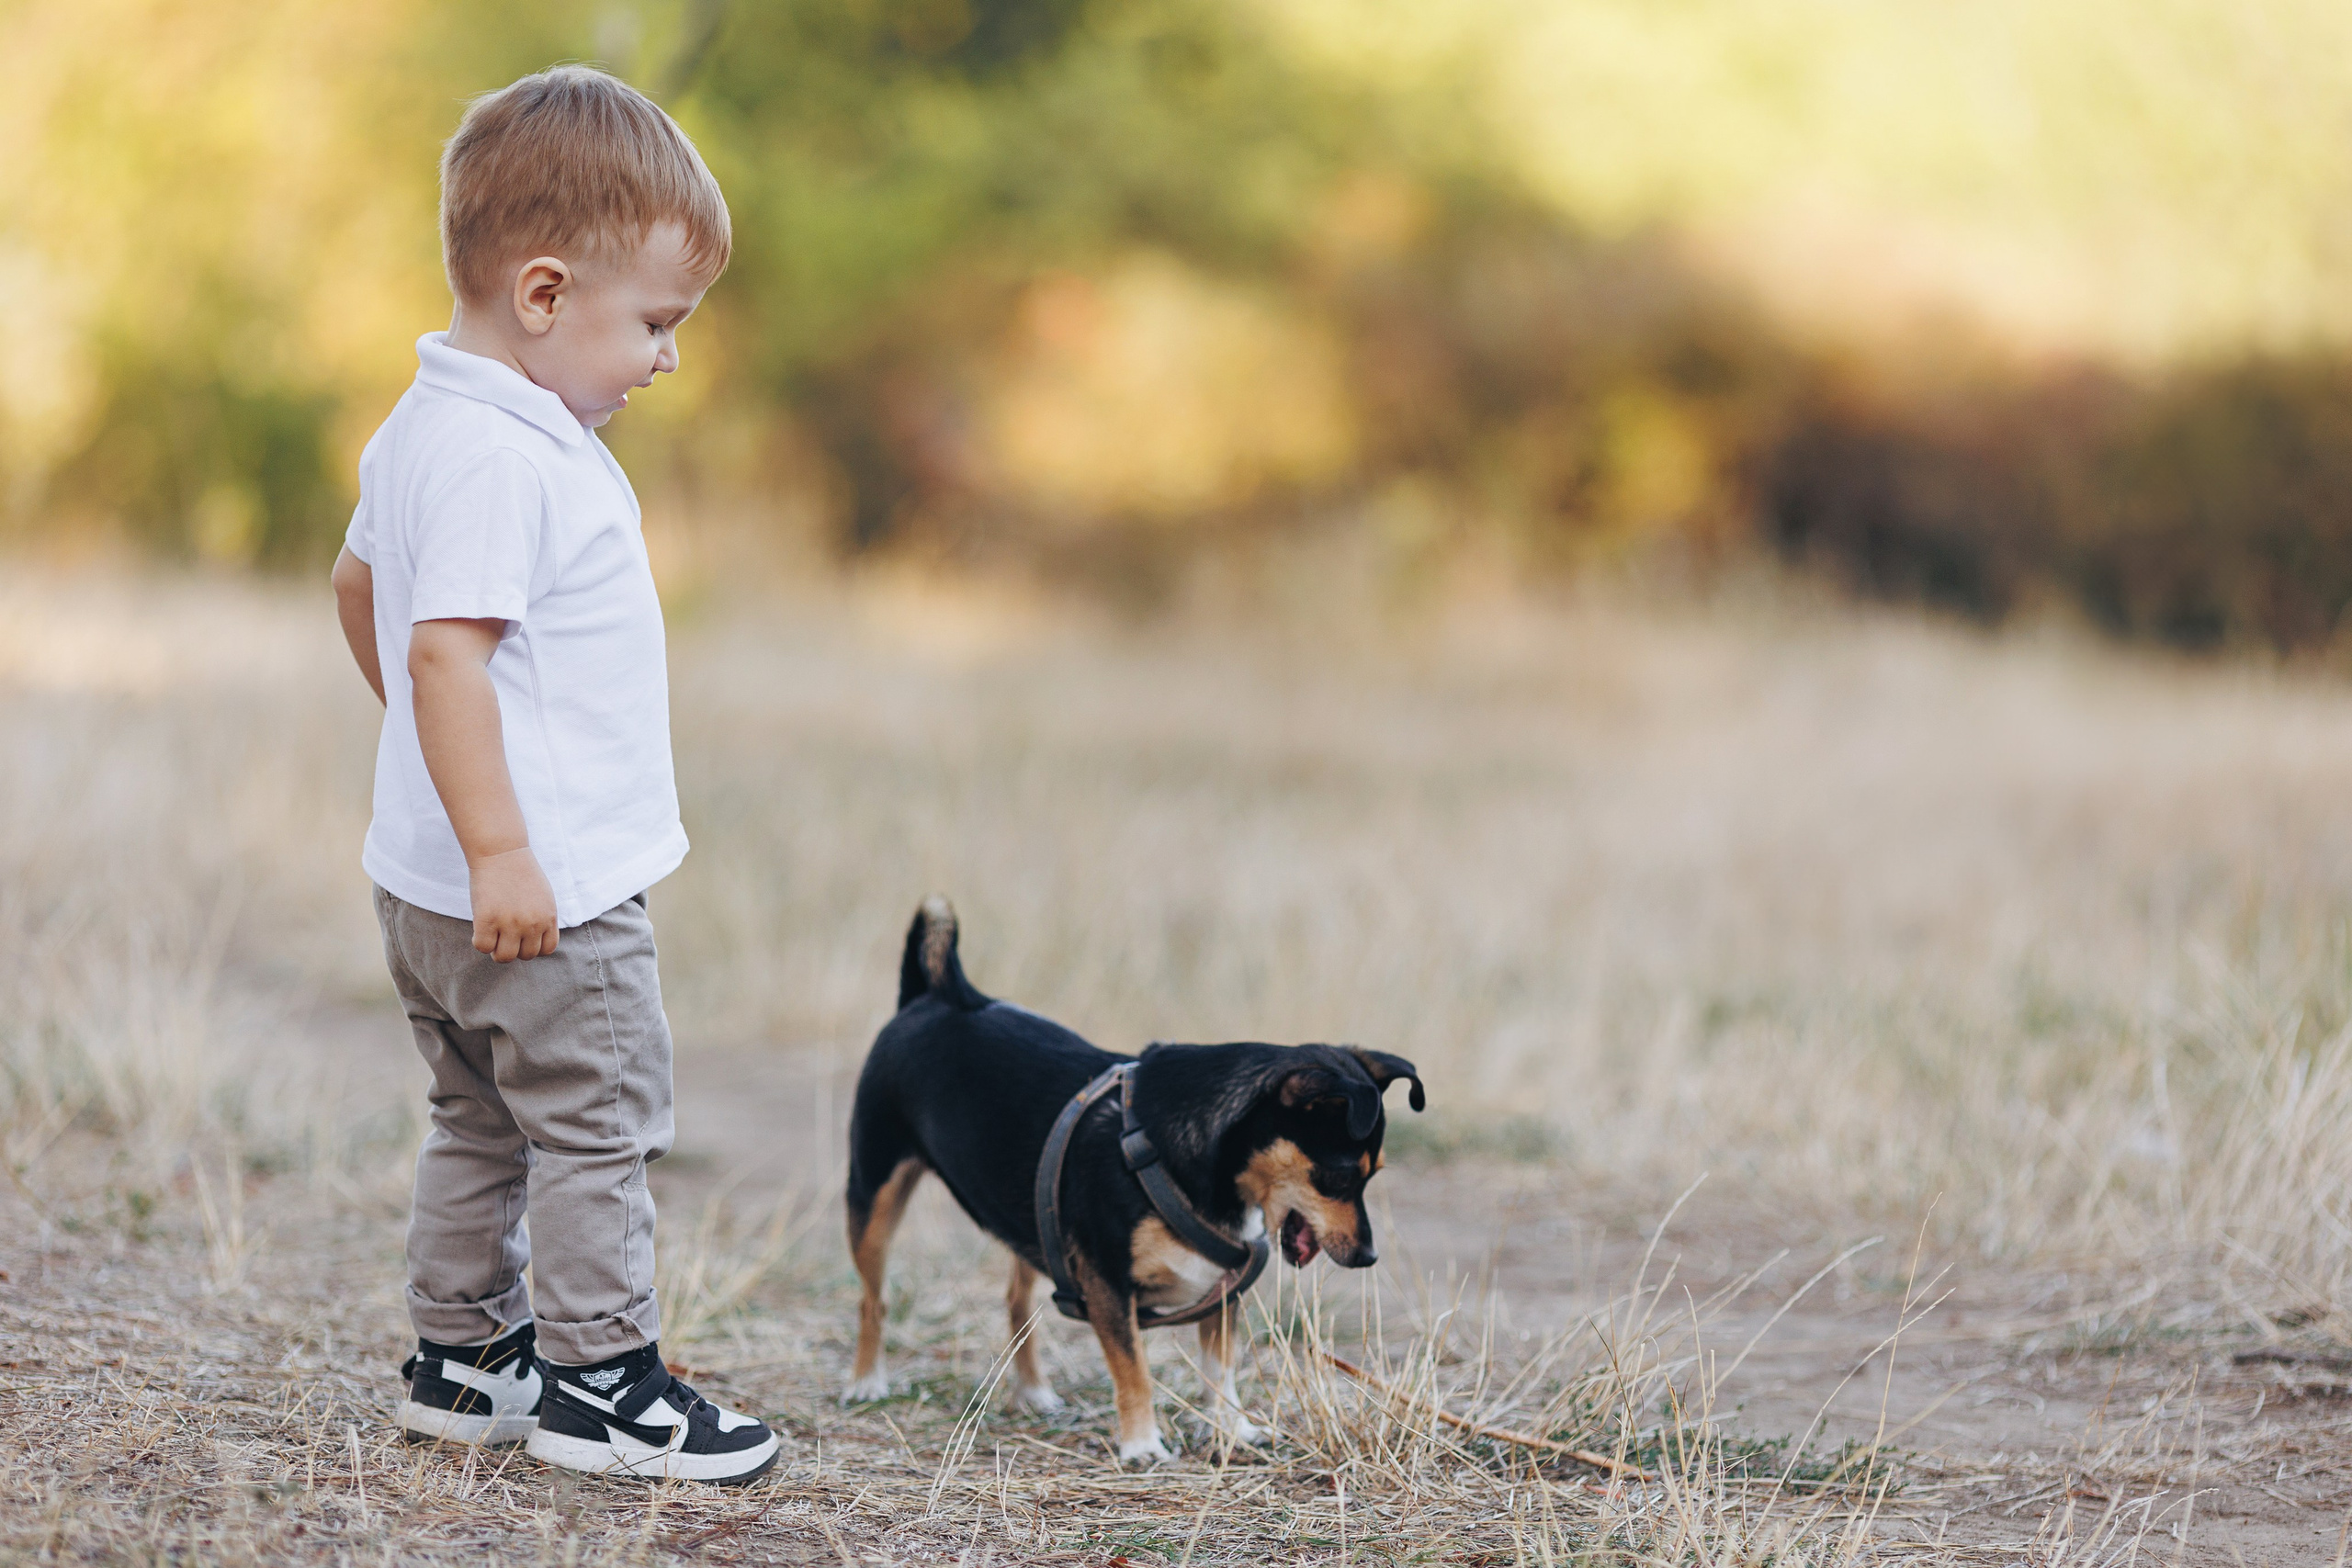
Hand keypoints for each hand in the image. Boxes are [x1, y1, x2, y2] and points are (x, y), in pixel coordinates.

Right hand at [469, 846, 559, 961]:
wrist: (502, 852)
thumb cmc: (521, 871)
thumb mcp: (543, 896)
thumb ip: (542, 918)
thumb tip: (534, 940)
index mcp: (548, 917)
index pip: (546, 949)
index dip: (532, 946)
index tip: (522, 937)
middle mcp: (532, 923)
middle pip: (525, 955)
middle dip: (514, 948)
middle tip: (503, 935)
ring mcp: (510, 923)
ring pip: (504, 957)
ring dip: (497, 950)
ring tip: (492, 935)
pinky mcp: (487, 920)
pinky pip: (483, 947)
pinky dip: (480, 942)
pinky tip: (480, 929)